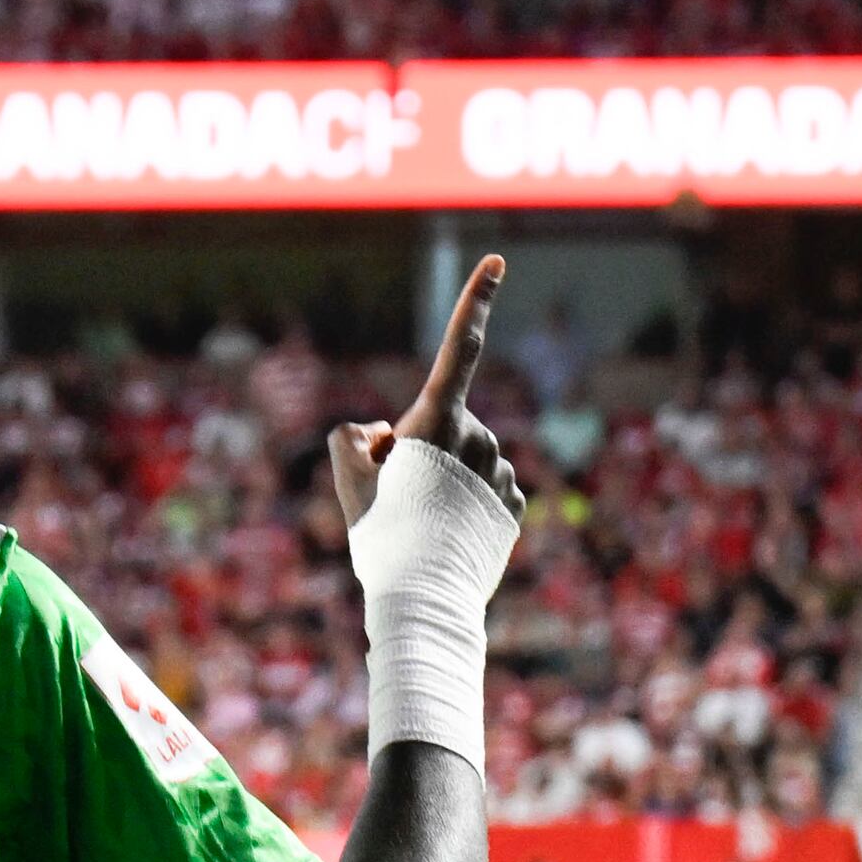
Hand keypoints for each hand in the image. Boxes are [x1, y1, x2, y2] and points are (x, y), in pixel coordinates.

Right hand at [327, 252, 512, 534]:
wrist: (425, 599)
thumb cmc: (383, 535)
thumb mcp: (348, 478)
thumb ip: (353, 437)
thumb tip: (384, 434)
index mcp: (438, 421)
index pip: (461, 346)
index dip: (476, 299)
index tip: (498, 261)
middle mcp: (478, 436)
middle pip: (443, 426)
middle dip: (421, 449)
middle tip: (397, 494)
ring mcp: (500, 471)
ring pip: (465, 459)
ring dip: (443, 479)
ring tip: (422, 520)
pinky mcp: (514, 503)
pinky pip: (483, 489)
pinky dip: (465, 505)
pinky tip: (448, 534)